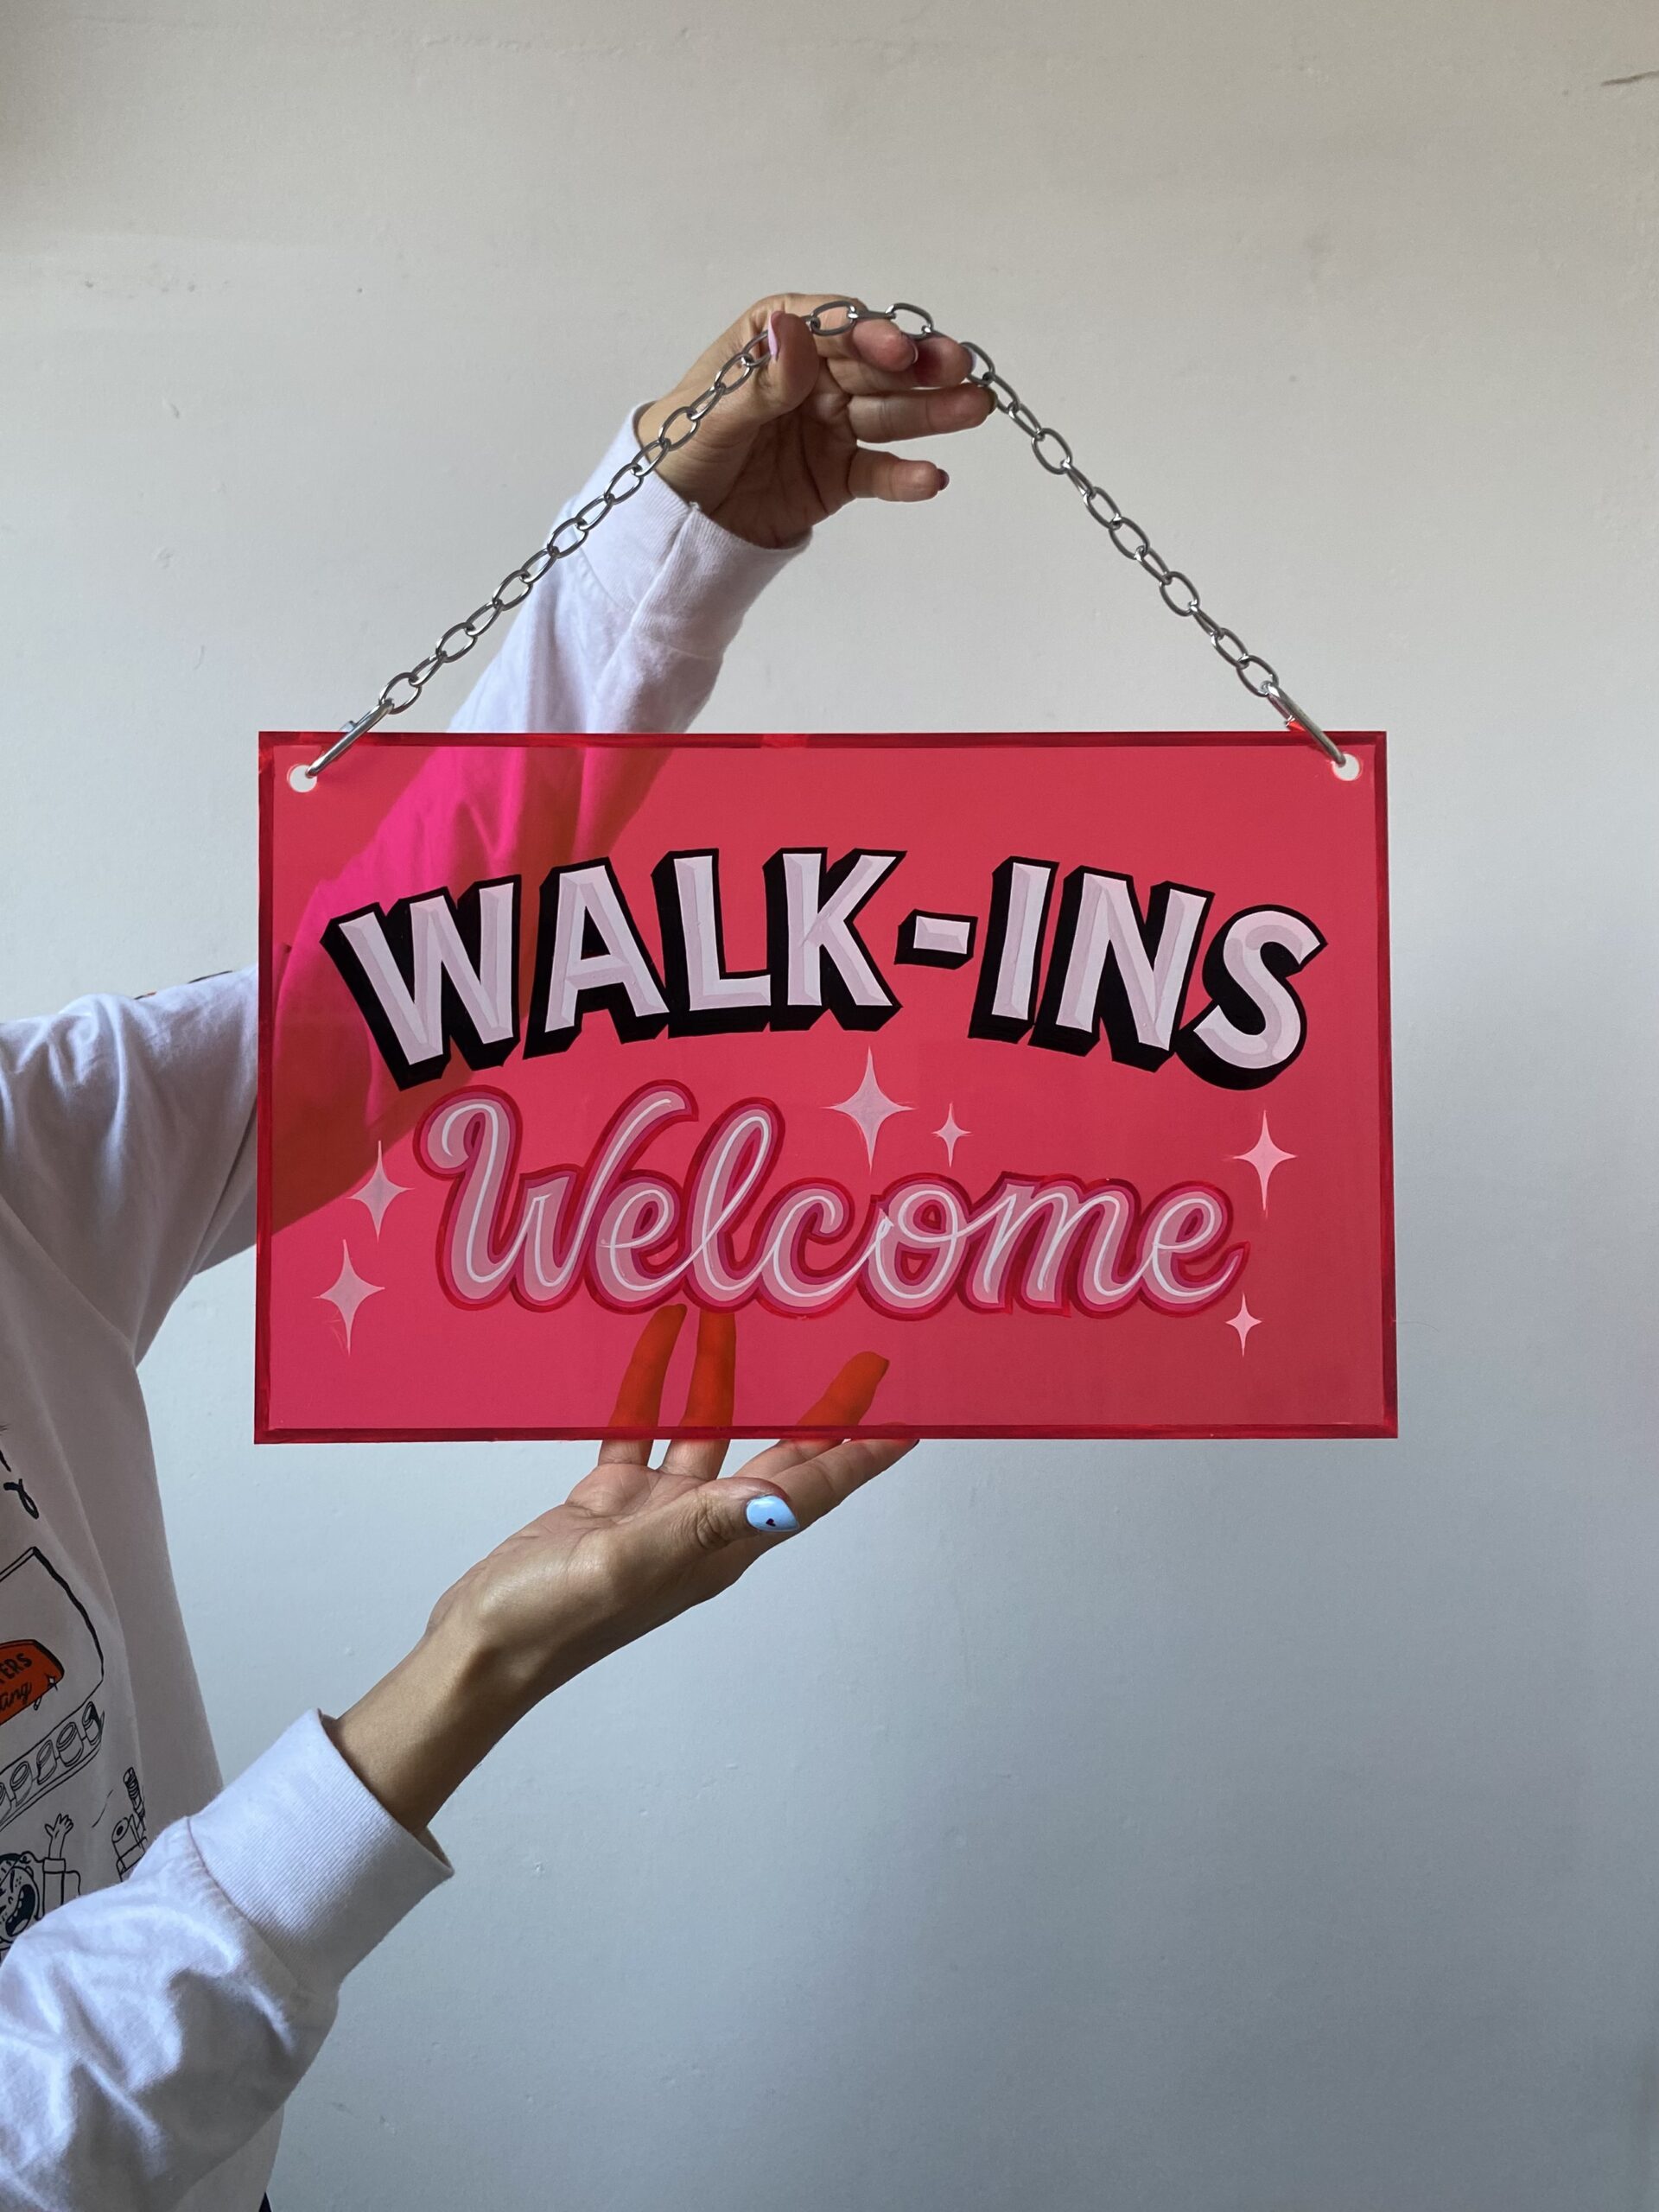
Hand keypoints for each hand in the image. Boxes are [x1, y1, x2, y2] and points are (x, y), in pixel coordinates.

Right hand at [331, 1308, 910, 1837]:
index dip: (862, 1455)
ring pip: (707, 1432)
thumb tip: (773, 1499)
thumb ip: (695, 1529)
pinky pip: (640, 1429)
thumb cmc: (550, 1621)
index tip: (910, 1420)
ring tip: (733, 1316)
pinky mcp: (608, 1501)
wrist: (479, 1649)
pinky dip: (650, 1384)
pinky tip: (655, 1339)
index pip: (812, 1491)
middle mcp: (702, 1530)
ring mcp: (655, 1514)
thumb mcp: (623, 1567)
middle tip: (861, 1360)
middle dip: (821, 1411)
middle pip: (780, 1459)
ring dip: (722, 1377)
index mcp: (722, 1548)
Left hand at [636, 294, 993, 547]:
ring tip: (974, 409)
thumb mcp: (713, 415)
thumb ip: (760, 382)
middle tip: (961, 367)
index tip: (895, 350)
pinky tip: (931, 479)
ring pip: (888, 414)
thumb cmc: (682, 448)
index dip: (868, 334)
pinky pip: (878, 473)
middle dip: (919, 367)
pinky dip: (904, 477)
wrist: (676, 519)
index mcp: (777, 340)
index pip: (832, 328)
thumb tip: (798, 333)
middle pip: (874, 367)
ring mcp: (833, 425)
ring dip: (932, 412)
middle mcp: (815, 374)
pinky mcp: (841, 475)